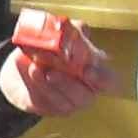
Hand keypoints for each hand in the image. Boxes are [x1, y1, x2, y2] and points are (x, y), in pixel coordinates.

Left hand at [0, 17, 115, 117]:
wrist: (28, 64)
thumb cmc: (55, 47)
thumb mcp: (64, 34)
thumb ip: (70, 31)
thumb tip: (66, 28)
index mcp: (98, 70)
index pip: (109, 81)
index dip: (101, 78)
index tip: (86, 70)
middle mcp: (88, 90)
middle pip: (84, 95)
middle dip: (66, 83)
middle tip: (51, 72)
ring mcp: (70, 102)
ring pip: (63, 101)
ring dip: (47, 85)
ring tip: (34, 68)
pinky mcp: (52, 108)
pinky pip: (45, 102)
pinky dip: (36, 86)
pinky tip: (30, 73)